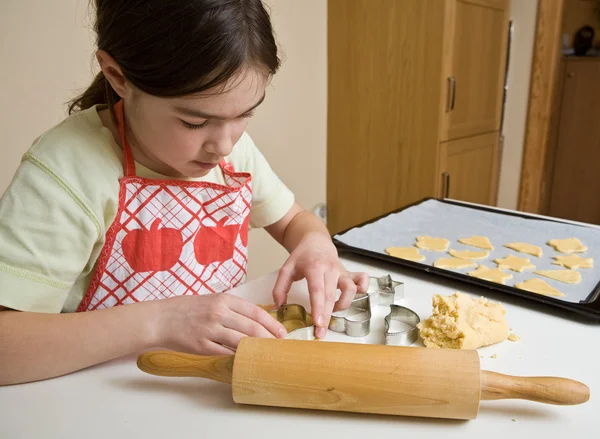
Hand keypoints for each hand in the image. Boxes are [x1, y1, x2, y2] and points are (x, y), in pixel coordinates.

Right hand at [154, 294, 286, 354]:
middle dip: (269, 338)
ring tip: (266, 355)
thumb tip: (256, 321)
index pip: (255, 311)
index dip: (271, 323)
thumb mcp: (212, 300)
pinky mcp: (202, 346)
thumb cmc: (187, 309)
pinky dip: (238, 358)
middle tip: (279, 346)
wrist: (161, 319)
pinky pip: (225, 354)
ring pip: (241, 341)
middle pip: (252, 327)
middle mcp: (218, 313)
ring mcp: (210, 330)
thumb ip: (232, 309)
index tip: (282, 332)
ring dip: (256, 350)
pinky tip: (246, 362)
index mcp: (224, 299)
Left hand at [272, 232, 368, 337]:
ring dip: (343, 304)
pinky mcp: (349, 273)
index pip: (317, 290)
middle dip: (327, 316)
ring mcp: (341, 271)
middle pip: (331, 295)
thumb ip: (280, 288)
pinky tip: (356, 296)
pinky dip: (362, 288)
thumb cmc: (302, 257)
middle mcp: (330, 269)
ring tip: (332, 311)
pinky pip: (362, 280)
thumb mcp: (286, 269)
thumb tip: (278, 307)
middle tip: (320, 333)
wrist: (316, 242)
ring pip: (349, 290)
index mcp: (314, 267)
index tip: (317, 323)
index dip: (318, 307)